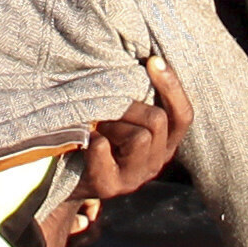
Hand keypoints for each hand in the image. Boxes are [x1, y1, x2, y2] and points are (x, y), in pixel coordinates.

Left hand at [81, 60, 188, 209]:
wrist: (64, 181)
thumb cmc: (96, 140)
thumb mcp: (124, 120)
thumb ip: (139, 101)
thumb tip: (146, 60)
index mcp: (165, 144)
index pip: (183, 116)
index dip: (172, 87)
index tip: (153, 60)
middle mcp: (156, 163)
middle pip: (158, 121)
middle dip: (130, 108)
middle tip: (107, 113)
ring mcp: (134, 178)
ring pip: (139, 137)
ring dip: (113, 125)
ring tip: (98, 130)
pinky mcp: (109, 186)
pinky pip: (103, 149)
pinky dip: (92, 140)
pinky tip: (85, 144)